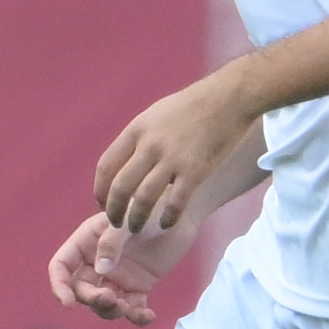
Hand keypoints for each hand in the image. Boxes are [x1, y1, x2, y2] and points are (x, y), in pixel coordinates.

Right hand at [48, 205, 193, 323]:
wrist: (179, 215)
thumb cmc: (149, 208)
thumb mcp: (128, 218)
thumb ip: (111, 242)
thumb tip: (101, 271)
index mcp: (86, 242)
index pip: (61, 266)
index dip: (59, 286)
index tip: (68, 303)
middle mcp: (97, 262)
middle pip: (82, 290)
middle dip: (92, 299)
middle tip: (111, 299)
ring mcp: (117, 277)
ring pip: (104, 304)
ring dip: (112, 311)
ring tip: (128, 307)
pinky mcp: (137, 287)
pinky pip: (132, 308)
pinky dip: (138, 317)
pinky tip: (149, 316)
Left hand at [93, 69, 254, 239]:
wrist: (227, 99)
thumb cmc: (191, 106)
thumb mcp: (155, 115)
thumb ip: (139, 138)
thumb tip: (125, 161)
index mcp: (136, 130)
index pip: (106, 166)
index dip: (100, 190)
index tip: (103, 204)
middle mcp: (150, 145)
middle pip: (120, 187)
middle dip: (114, 211)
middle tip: (115, 224)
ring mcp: (172, 159)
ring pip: (144, 199)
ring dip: (136, 219)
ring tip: (135, 229)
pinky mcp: (195, 171)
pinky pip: (175, 202)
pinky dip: (167, 217)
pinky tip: (165, 224)